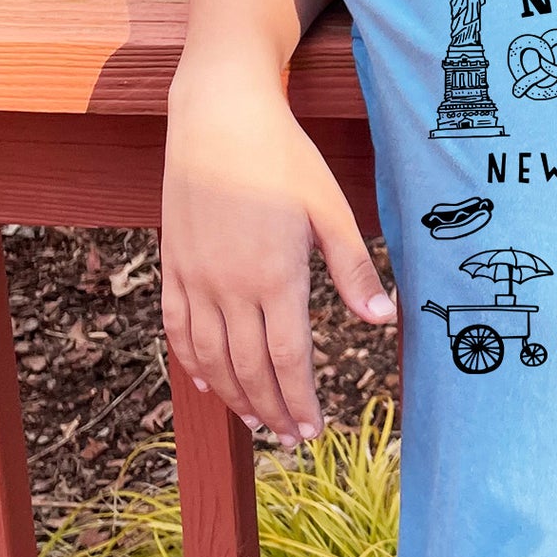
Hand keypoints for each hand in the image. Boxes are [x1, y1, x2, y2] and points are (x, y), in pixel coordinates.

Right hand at [161, 65, 394, 445]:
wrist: (218, 117)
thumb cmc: (283, 158)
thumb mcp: (330, 208)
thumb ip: (354, 268)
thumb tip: (383, 319)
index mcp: (275, 276)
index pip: (288, 360)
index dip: (301, 400)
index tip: (313, 430)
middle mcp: (229, 286)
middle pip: (248, 368)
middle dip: (272, 410)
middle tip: (291, 438)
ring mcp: (195, 278)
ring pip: (209, 357)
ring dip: (233, 395)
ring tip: (256, 421)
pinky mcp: (172, 265)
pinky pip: (176, 328)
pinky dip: (190, 361)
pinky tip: (205, 380)